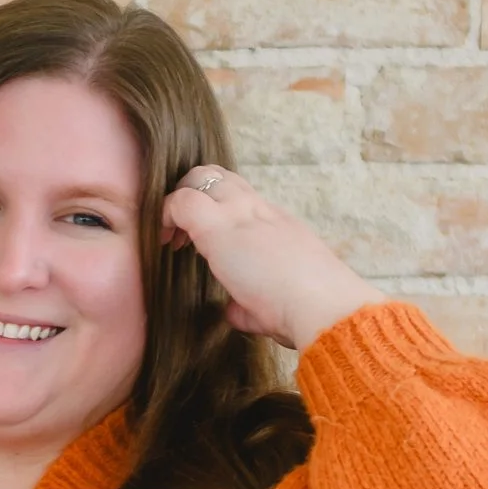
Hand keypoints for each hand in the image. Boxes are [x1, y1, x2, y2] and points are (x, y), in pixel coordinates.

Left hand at [158, 164, 376, 354]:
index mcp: (279, 227)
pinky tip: (164, 240)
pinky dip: (166, 215)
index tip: (203, 245)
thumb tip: (234, 313)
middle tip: (182, 231)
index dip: (217, 211)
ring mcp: (240, 214)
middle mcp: (261, 211)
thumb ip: (250, 307)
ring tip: (172, 235)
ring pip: (202, 176)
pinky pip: (182, 202)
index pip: (243, 199)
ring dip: (181, 200)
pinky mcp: (218, 226)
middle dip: (195, 193)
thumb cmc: (308, 313)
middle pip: (221, 176)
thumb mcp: (277, 306)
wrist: (323, 306)